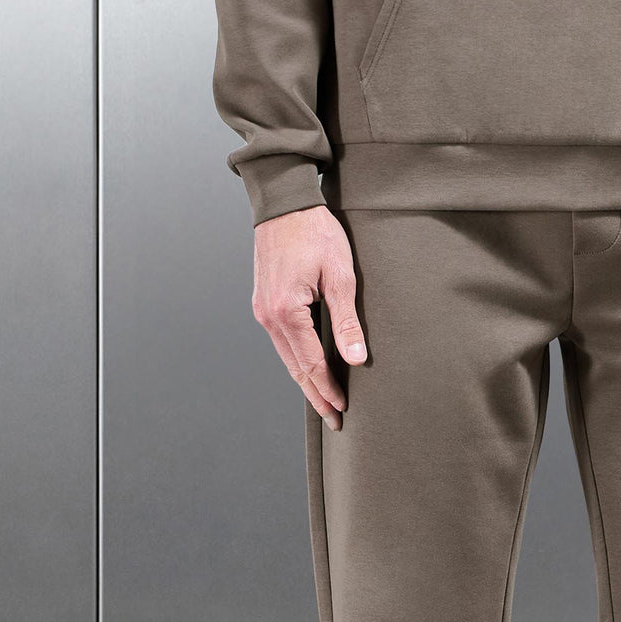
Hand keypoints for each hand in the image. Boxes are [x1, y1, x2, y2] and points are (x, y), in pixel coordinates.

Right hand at [252, 206, 366, 430]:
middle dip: (316, 396)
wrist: (284, 201)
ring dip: (306, 381)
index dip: (328, 390)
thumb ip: (347, 321)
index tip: (343, 409)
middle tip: (334, 420)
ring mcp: (263, 310)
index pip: (311, 365)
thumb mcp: (341, 276)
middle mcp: (268, 316)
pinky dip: (296, 361)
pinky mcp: (265, 302)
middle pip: (295, 369)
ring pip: (287, 358)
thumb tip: (356, 358)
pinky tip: (309, 370)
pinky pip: (282, 342)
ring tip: (323, 401)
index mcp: (286, 312)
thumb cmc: (314, 231)